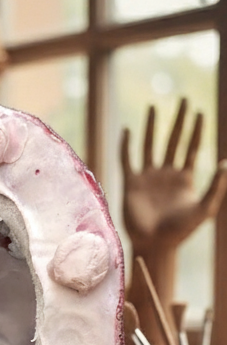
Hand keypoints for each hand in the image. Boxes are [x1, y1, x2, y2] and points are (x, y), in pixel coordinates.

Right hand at [121, 98, 226, 252]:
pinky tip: (127, 130)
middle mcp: (166, 174)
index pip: (192, 147)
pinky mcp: (131, 184)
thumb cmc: (181, 232)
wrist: (154, 246)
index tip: (200, 111)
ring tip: (154, 106)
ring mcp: (148, 177)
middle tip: (183, 99)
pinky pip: (127, 160)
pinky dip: (126, 145)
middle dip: (179, 120)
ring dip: (152, 126)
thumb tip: (226, 162)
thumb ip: (215, 186)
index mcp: (184, 178)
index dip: (197, 130)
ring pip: (150, 145)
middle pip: (173, 140)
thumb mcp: (204, 209)